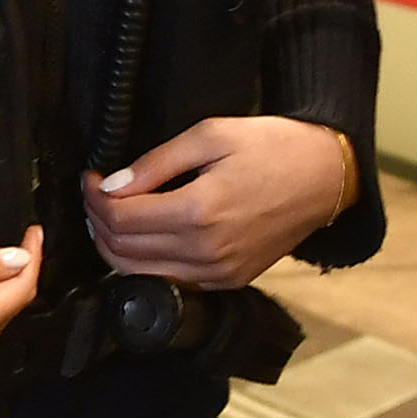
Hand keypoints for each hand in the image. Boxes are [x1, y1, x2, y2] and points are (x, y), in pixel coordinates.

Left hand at [90, 116, 356, 288]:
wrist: (326, 177)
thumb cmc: (272, 147)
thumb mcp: (211, 135)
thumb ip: (155, 163)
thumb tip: (110, 185)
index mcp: (198, 212)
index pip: (119, 219)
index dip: (93, 198)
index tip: (90, 178)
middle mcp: (206, 252)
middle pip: (122, 251)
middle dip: (97, 221)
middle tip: (96, 193)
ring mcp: (219, 273)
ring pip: (139, 273)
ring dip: (115, 246)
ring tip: (113, 213)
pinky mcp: (229, 282)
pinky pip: (170, 281)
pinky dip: (145, 263)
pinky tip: (144, 235)